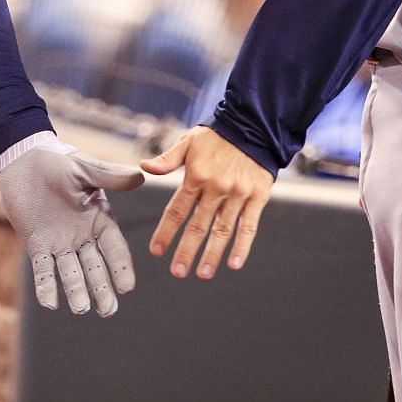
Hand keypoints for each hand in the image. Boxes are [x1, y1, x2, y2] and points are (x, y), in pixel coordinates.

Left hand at [0, 145, 143, 316]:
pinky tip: (49, 303)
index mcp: (99, 219)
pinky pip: (43, 269)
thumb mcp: (85, 168)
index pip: (114, 248)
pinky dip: (46, 286)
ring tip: (81, 310)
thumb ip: (110, 176)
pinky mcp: (36, 244)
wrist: (23, 159)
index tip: (127, 288)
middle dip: (102, 288)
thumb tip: (141, 176)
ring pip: (71, 272)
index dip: (120, 267)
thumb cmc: (58, 161)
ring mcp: (59, 242)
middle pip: (95, 267)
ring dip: (76, 291)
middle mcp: (82, 235)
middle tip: (108, 310)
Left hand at [143, 126, 273, 279]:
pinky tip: (234, 263)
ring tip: (203, 274)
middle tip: (177, 272)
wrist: (253, 126)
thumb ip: (167, 159)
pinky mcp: (257, 197)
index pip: (177, 209)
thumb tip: (144, 167)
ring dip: (212, 254)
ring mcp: (238, 194)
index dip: (166, 231)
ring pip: (222, 230)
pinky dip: (242, 246)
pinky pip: (249, 226)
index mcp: (196, 175)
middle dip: (187, 251)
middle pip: (198, 225)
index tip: (157, 251)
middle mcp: (216, 187)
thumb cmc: (217, 137)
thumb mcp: (188, 142)